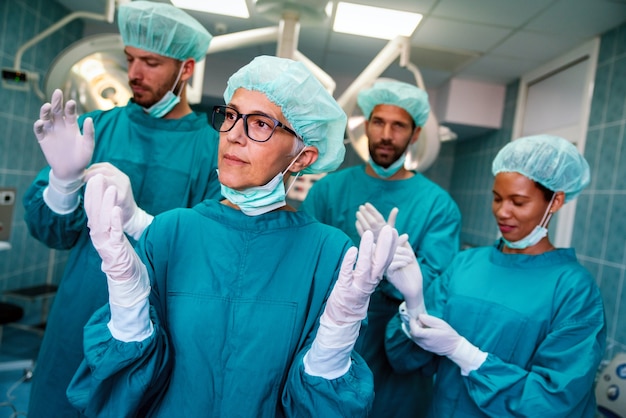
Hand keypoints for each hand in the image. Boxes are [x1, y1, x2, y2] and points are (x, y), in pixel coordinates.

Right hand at [34, 89, 93, 192]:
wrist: (72, 171)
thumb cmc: (82, 158)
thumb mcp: (88, 146)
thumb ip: (89, 133)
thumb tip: (89, 118)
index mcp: (72, 125)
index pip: (70, 112)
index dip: (70, 107)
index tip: (71, 102)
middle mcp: (60, 126)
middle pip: (57, 111)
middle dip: (56, 102)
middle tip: (57, 92)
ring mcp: (51, 132)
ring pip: (46, 118)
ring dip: (45, 111)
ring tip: (47, 106)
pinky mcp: (43, 140)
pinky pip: (39, 131)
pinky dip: (38, 126)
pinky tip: (40, 122)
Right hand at [85, 174, 150, 307]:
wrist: (126, 277)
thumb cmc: (121, 254)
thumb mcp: (113, 235)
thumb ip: (108, 222)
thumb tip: (105, 205)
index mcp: (97, 232)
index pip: (91, 210)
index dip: (91, 194)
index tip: (91, 179)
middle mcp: (98, 236)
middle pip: (94, 212)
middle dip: (94, 194)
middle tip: (95, 177)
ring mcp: (106, 243)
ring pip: (103, 220)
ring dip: (106, 204)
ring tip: (109, 188)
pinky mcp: (116, 249)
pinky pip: (115, 232)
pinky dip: (115, 220)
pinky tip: (116, 209)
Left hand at [323, 225, 397, 324]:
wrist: (344, 319)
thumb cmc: (355, 295)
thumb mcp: (366, 280)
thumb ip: (371, 265)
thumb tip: (377, 248)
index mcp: (375, 278)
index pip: (386, 260)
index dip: (391, 246)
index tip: (394, 231)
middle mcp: (370, 282)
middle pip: (380, 262)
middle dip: (385, 245)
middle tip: (389, 229)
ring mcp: (358, 286)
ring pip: (364, 267)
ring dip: (367, 250)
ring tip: (368, 234)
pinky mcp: (345, 289)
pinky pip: (347, 274)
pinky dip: (349, 262)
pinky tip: (352, 250)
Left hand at [355, 202, 397, 238]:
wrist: (385, 249)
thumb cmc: (387, 235)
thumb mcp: (391, 227)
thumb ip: (392, 217)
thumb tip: (396, 208)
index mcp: (385, 227)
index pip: (378, 217)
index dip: (372, 210)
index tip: (367, 204)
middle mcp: (379, 231)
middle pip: (371, 221)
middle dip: (365, 213)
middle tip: (361, 207)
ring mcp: (372, 236)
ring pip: (365, 226)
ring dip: (361, 219)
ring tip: (358, 212)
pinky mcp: (367, 240)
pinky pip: (361, 233)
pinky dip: (358, 226)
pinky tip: (357, 221)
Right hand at [386, 234, 424, 315]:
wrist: (416, 287)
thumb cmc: (412, 272)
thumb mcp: (410, 256)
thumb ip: (405, 246)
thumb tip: (404, 235)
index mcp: (388, 256)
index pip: (388, 244)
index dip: (396, 238)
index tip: (406, 236)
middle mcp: (385, 262)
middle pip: (388, 248)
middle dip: (401, 247)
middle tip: (411, 254)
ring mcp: (386, 269)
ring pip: (389, 256)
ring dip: (402, 255)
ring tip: (411, 259)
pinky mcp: (388, 276)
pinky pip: (390, 265)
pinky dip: (399, 262)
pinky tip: (406, 263)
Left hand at [407, 313, 486, 374]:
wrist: (454, 347)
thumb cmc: (449, 335)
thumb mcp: (441, 324)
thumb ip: (430, 320)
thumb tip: (420, 316)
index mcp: (429, 336)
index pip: (415, 330)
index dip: (412, 323)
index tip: (414, 318)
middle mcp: (425, 342)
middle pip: (412, 334)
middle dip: (413, 326)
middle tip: (419, 321)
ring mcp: (424, 346)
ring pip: (413, 338)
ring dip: (414, 331)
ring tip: (422, 326)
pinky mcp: (425, 348)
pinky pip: (417, 341)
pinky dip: (417, 335)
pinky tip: (423, 332)